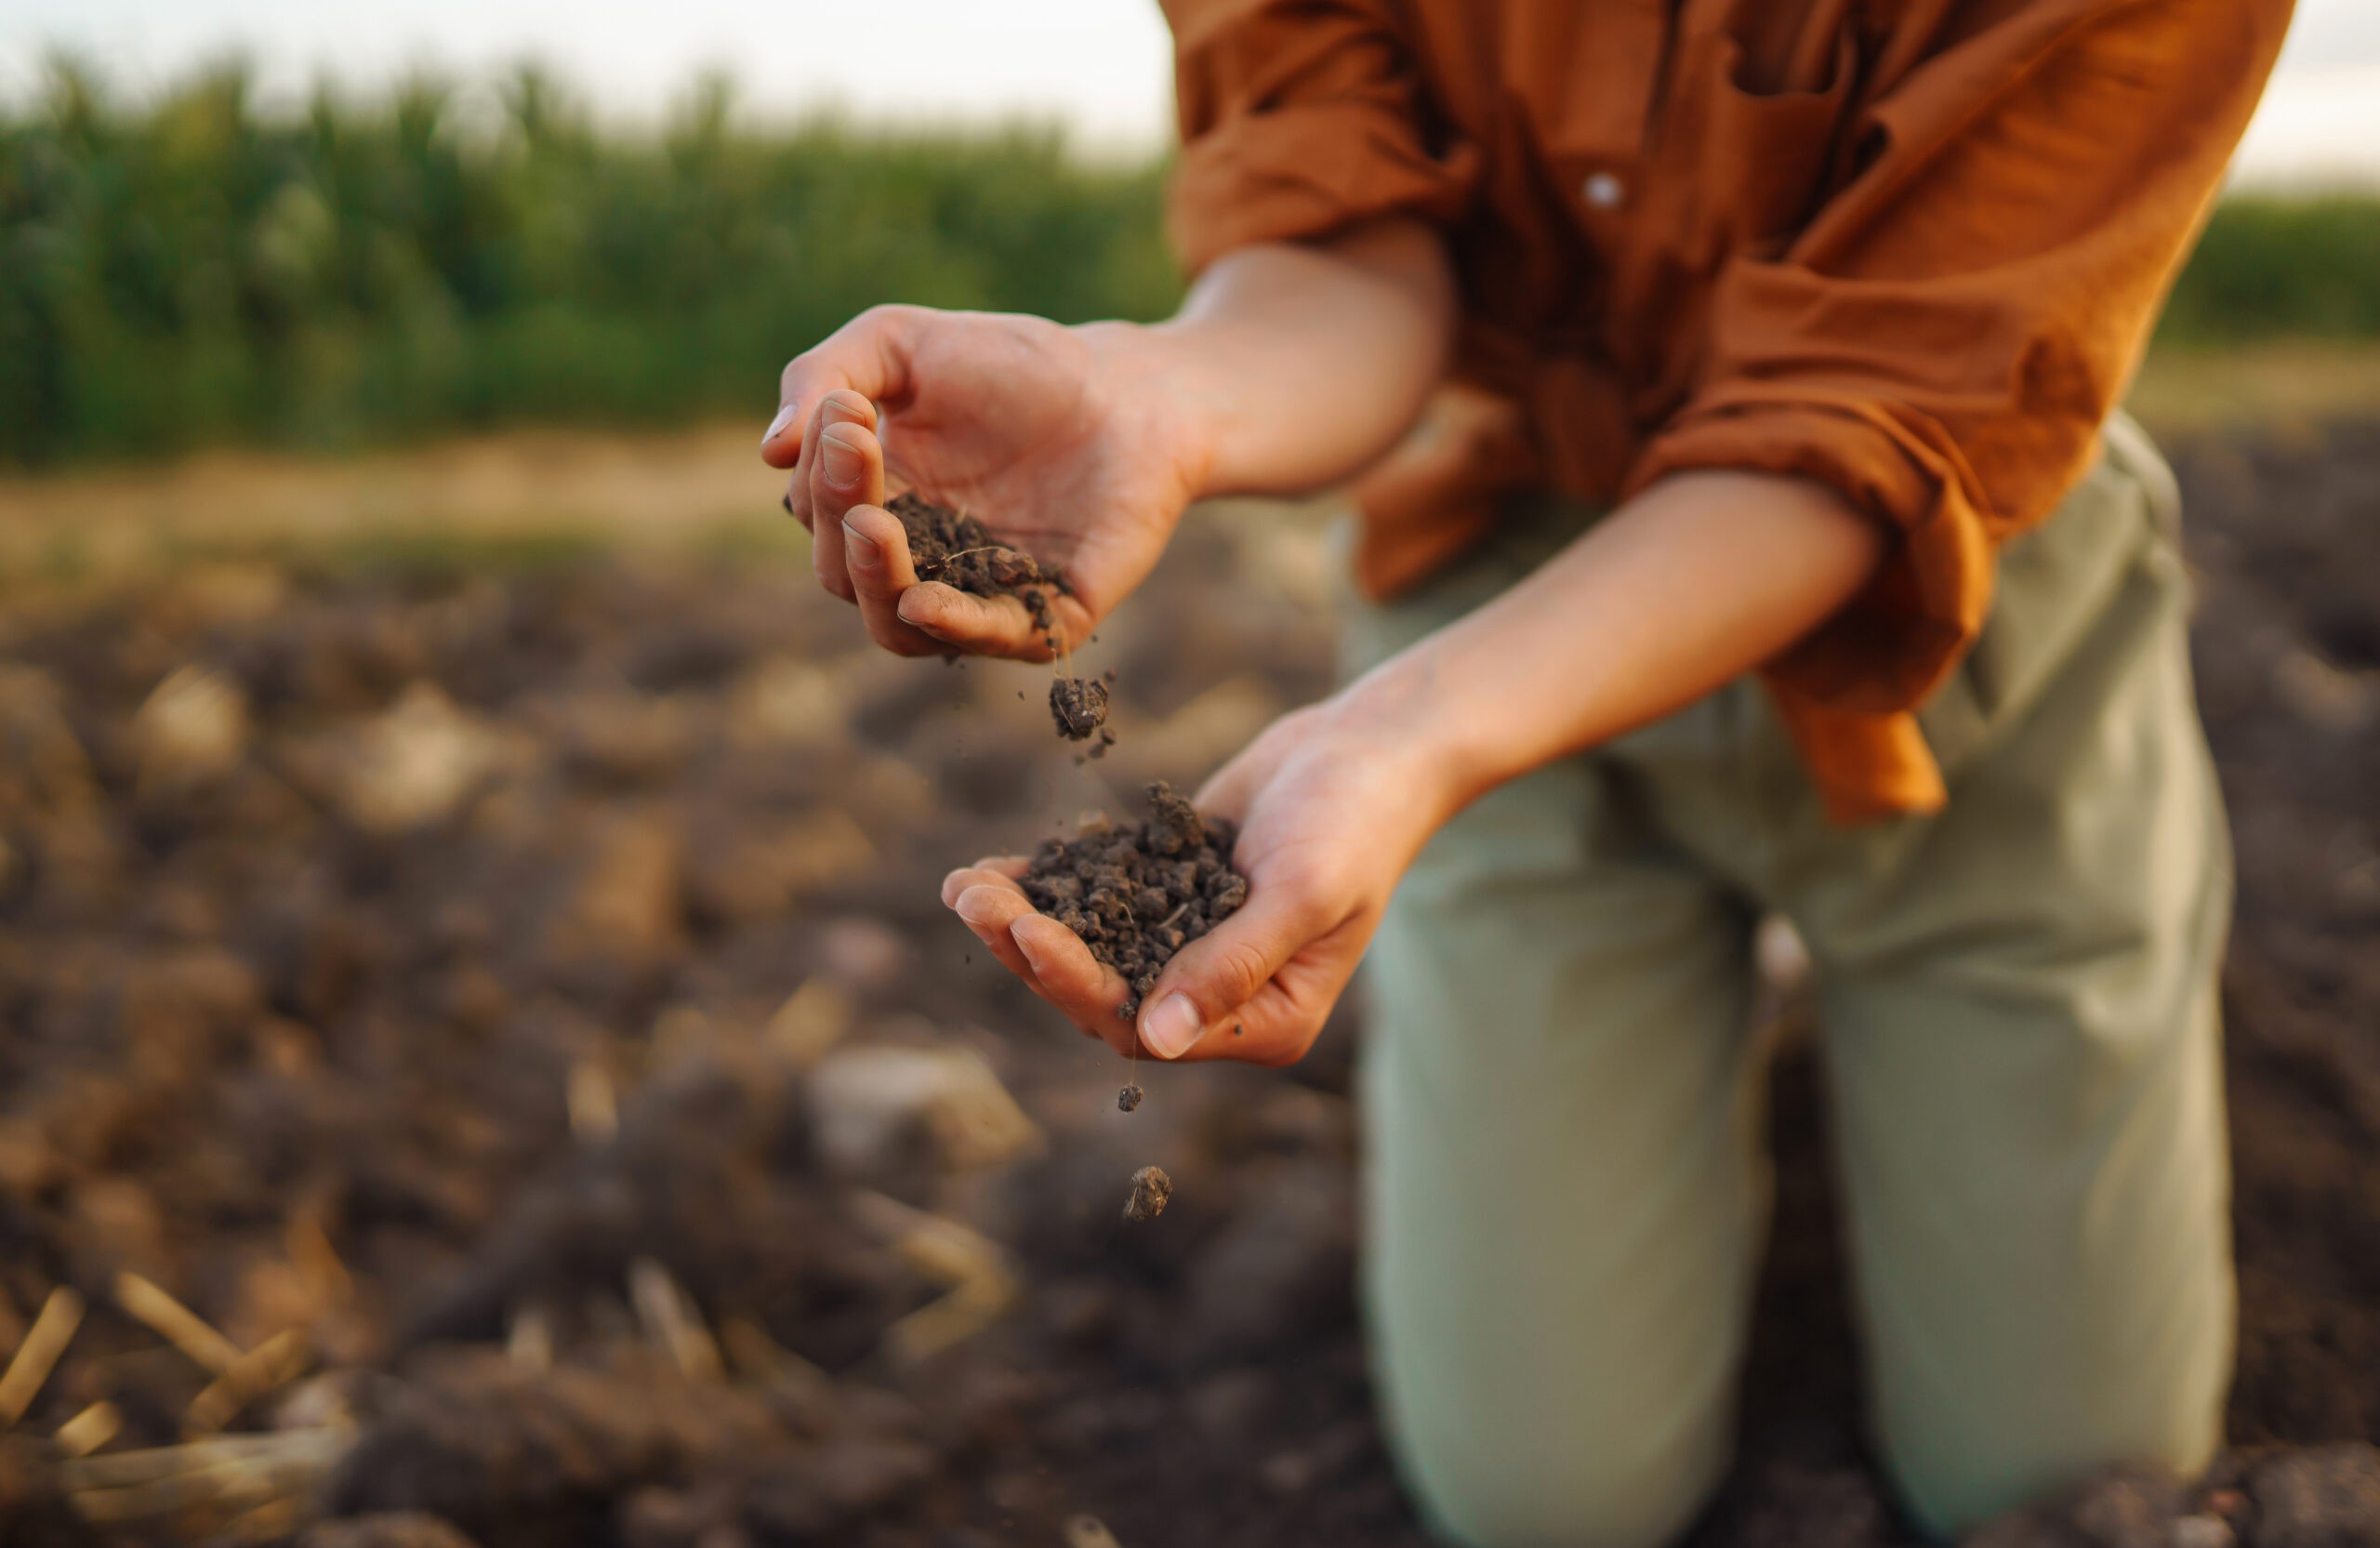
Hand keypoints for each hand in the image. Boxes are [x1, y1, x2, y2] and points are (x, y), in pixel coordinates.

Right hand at [761, 307, 1213, 659]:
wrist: (1131, 388)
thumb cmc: (1012, 363)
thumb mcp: (901, 343)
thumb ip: (825, 375)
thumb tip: (768, 452)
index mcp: (875, 502)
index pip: (818, 513)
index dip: (820, 472)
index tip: (846, 413)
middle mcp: (917, 562)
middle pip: (843, 572)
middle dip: (839, 515)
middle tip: (856, 452)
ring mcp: (978, 596)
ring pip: (895, 626)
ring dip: (874, 581)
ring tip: (874, 525)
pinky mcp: (1047, 617)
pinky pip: (989, 640)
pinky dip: (951, 626)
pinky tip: (921, 601)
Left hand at [940, 693, 1458, 1065]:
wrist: (1370, 748)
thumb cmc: (1356, 822)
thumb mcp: (1302, 893)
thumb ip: (1231, 965)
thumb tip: (1155, 1038)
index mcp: (1262, 1023)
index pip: (1146, 1024)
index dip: (1078, 984)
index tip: (1027, 932)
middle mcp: (1218, 998)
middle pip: (1102, 993)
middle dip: (1031, 949)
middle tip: (970, 898)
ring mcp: (1189, 947)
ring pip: (1089, 951)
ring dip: (1025, 922)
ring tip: (965, 887)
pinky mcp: (1169, 897)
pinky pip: (1098, 906)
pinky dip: (1050, 889)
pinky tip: (997, 870)